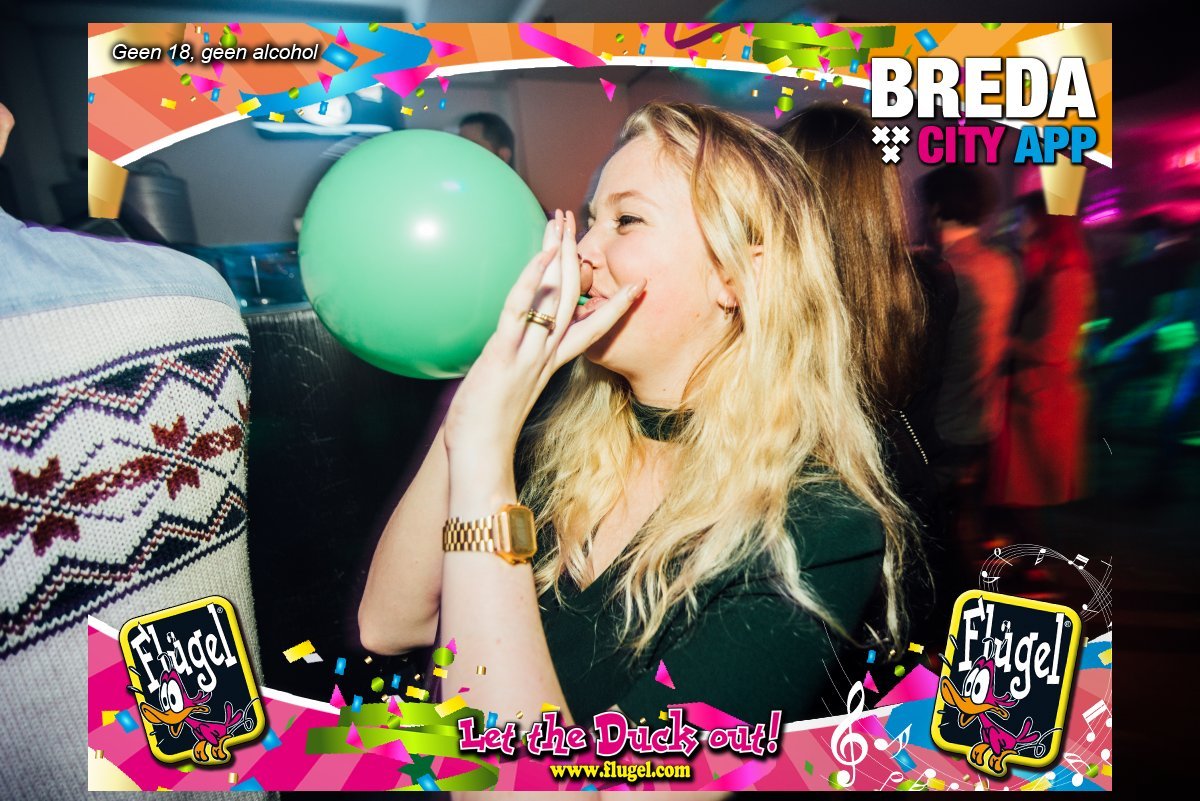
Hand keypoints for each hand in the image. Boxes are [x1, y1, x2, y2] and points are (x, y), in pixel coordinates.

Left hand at [442, 210, 644, 463]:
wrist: (481, 460)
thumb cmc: (489, 432)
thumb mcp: (512, 393)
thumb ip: (521, 370)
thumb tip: (519, 356)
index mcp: (550, 364)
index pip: (592, 328)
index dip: (616, 305)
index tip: (639, 285)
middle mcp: (546, 356)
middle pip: (573, 297)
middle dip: (574, 254)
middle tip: (575, 219)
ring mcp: (528, 355)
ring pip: (554, 296)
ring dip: (558, 254)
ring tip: (561, 220)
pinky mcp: (504, 356)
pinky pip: (522, 310)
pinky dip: (533, 280)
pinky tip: (540, 256)